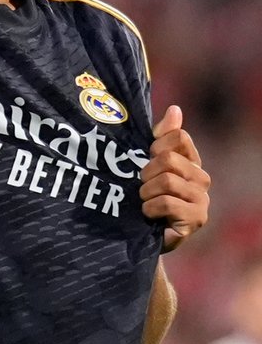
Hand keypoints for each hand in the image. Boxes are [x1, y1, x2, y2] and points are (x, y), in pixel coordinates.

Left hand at [140, 104, 209, 251]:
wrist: (145, 234)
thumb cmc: (146, 195)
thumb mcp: (149, 163)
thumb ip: (162, 136)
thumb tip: (175, 109)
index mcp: (192, 161)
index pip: (178, 137)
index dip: (156, 146)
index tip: (147, 159)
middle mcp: (202, 178)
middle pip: (168, 159)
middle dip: (146, 173)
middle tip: (142, 186)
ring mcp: (202, 200)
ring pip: (166, 181)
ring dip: (146, 192)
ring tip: (145, 201)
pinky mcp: (196, 219)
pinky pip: (166, 203)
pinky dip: (150, 208)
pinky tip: (149, 214)